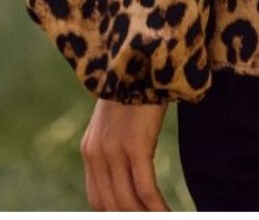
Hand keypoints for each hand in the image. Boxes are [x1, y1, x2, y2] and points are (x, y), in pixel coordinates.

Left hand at [80, 96, 170, 210]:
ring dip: (147, 215)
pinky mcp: (135, 145)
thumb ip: (115, 145)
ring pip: (128, 203)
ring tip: (164, 217)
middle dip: (133, 218)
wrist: (141, 54)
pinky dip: (157, 207)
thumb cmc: (137, 85)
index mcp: (89, 150)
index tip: (136, 216)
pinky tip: (169, 212)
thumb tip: (129, 170)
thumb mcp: (118, 119)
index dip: (118, 215)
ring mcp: (114, 151)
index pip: (98, 201)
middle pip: (112, 207)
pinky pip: (146, 189)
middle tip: (153, 218)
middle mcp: (96, 154)